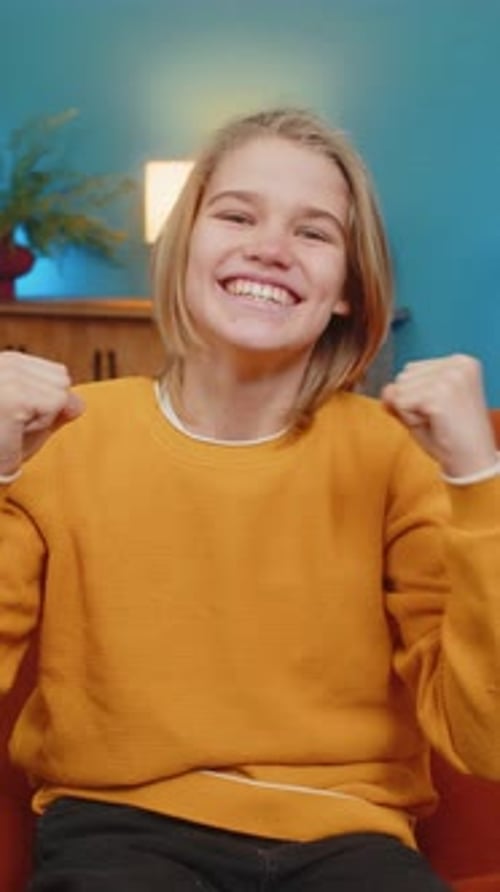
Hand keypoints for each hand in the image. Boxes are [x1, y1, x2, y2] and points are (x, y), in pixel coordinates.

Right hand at [0, 351, 83, 475]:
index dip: (47, 402)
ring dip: (44, 418)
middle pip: (62, 379)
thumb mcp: (36, 422)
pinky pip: (56, 404)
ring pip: (61, 392)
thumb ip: (58, 405)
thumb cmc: (4, 448)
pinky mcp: (13, 396)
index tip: (18, 417)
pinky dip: (43, 424)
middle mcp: (3, 362)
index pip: (58, 373)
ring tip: (14, 427)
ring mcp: (5, 376)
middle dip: (48, 408)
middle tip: (16, 424)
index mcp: (6, 361)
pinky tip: (17, 431)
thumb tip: (79, 403)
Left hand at [381, 354, 497, 476]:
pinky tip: (434, 425)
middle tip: (438, 418)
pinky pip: (400, 404)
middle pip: (403, 377)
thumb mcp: (423, 409)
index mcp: (460, 362)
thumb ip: (401, 395)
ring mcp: (449, 377)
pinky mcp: (439, 394)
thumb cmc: (450, 437)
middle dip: (411, 403)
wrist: (471, 461)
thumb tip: (386, 390)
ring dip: (410, 412)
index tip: (441, 410)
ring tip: (436, 421)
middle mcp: (457, 364)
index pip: (411, 370)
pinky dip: (410, 420)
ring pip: (399, 390)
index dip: (416, 396)